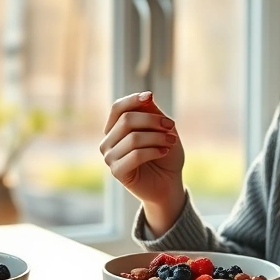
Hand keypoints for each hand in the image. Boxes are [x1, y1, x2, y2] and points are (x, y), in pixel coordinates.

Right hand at [100, 92, 185, 227]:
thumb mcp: (161, 128)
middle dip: (152, 120)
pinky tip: (164, 151)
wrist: (169, 182)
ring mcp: (109, 157)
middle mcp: (108, 141)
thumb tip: (146, 96)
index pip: (117, 108)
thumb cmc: (164, 153)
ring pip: (133, 138)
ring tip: (171, 141)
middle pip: (126, 120)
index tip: (150, 96)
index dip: (133, 100)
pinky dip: (154, 151)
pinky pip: (135, 155)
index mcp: (115, 128)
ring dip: (157, 137)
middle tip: (171, 125)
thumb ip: (151, 112)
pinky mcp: (117, 172)